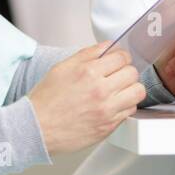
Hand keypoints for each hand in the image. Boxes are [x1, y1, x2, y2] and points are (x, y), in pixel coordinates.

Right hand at [27, 42, 144, 156]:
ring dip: (130, 89)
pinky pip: (131, 110)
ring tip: (119, 90)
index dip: (121, 57)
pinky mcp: (109, 126)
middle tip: (117, 76)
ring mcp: (107, 110)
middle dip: (126, 72)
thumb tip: (109, 46)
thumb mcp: (62, 67)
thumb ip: (88, 54)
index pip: (122, 57)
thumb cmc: (46, 99)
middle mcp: (100, 91)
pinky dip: (125, 106)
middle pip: (133, 73)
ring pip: (137, 92)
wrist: (36, 129)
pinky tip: (113, 105)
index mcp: (88, 72)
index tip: (117, 61)